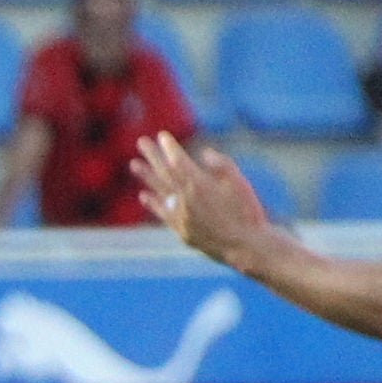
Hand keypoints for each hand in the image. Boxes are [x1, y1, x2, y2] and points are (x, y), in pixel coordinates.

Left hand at [132, 133, 272, 266]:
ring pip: (159, 192)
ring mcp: (181, 216)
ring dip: (146, 177)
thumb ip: (222, 165)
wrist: (246, 247)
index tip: (162, 136)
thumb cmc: (247, 212)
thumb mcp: (240, 182)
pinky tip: (144, 196)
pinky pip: (163, 213)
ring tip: (134, 164)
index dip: (169, 147)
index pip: (178, 161)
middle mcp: (186, 199)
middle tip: (141, 142)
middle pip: (164, 173)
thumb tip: (204, 152)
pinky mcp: (182, 231)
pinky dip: (153, 203)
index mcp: (200, 184)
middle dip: (153, 156)